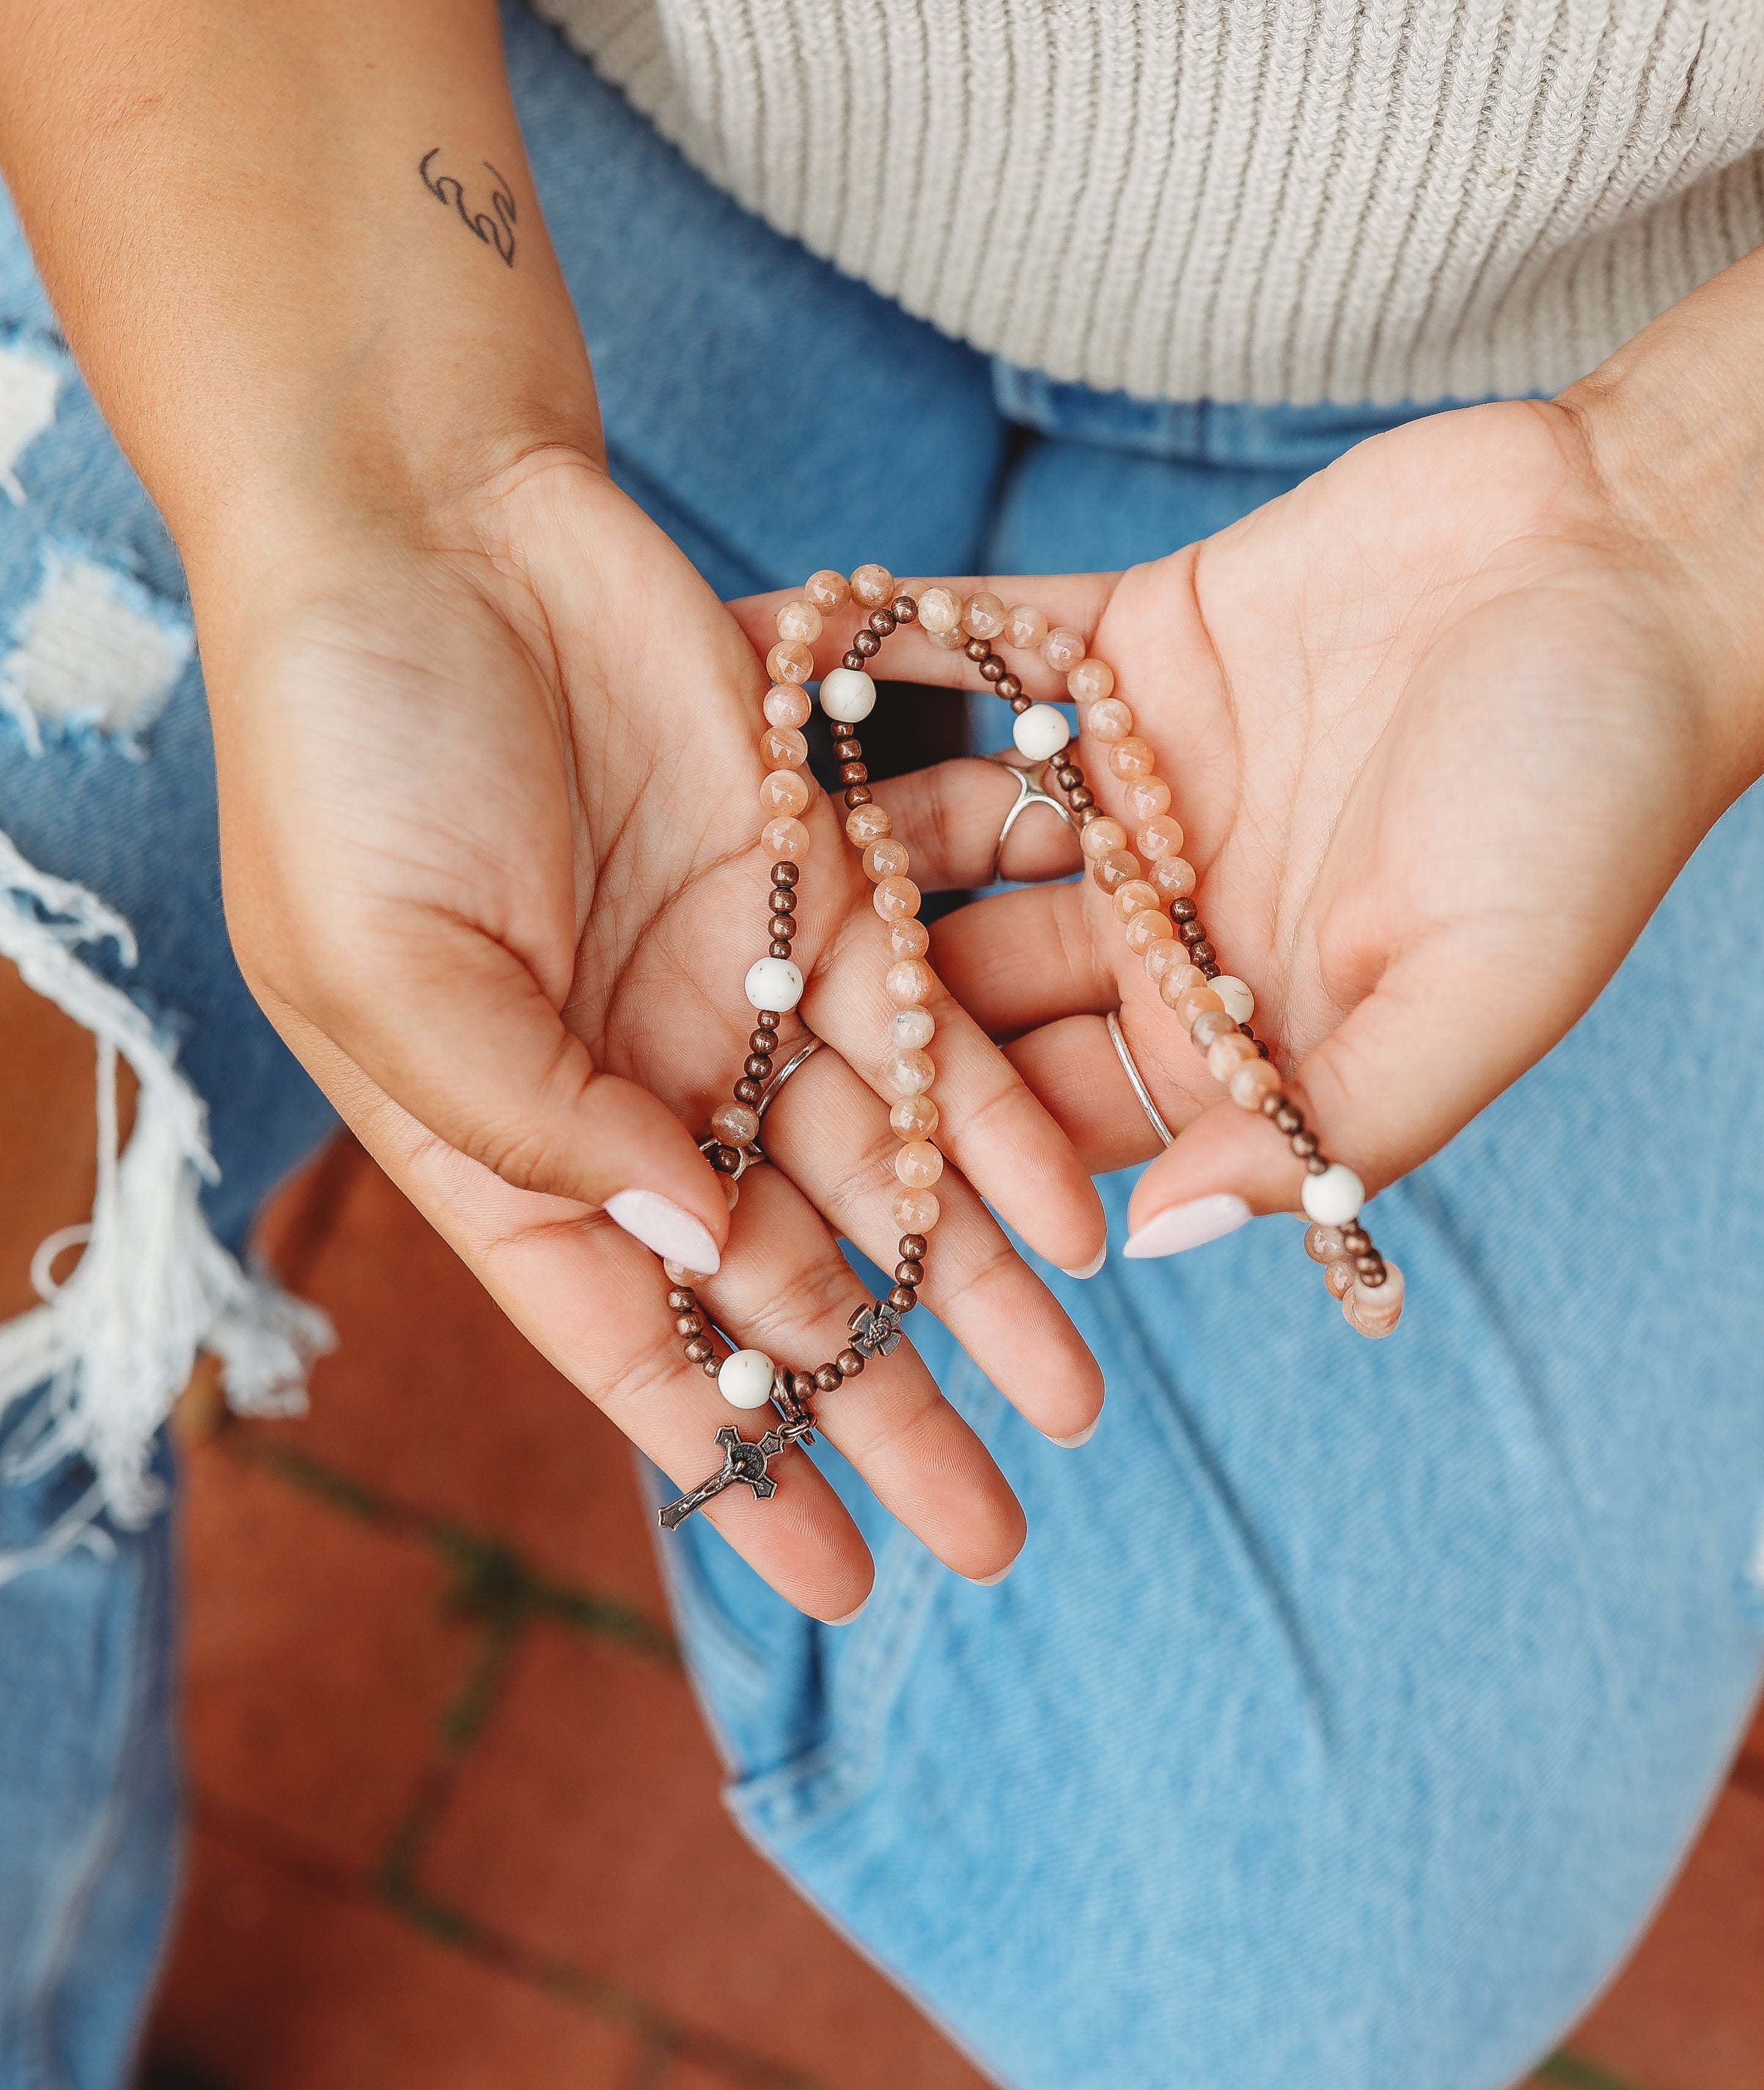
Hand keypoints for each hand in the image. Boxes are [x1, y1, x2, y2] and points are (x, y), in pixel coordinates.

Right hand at [203, 455, 1106, 1615]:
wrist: (429, 523)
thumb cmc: (350, 748)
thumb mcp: (384, 962)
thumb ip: (529, 1116)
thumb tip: (688, 1244)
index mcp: (503, 1130)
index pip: (632, 1337)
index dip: (731, 1461)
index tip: (832, 1577)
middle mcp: (635, 1078)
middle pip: (780, 1279)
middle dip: (882, 1406)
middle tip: (993, 1532)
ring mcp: (737, 985)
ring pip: (880, 1172)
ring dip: (971, 1290)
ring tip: (1073, 1400)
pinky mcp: (823, 882)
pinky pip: (931, 1023)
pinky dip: (998, 1118)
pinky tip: (1075, 1216)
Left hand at [734, 400, 1748, 1254]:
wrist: (1645, 564)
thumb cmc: (1593, 802)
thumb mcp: (1478, 999)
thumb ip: (1330, 1126)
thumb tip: (1166, 1239)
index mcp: (1247, 1025)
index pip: (1069, 1116)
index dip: (942, 1157)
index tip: (796, 1185)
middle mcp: (1177, 917)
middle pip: (985, 979)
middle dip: (851, 1006)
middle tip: (681, 1024)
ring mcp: (1145, 780)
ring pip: (957, 822)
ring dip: (830, 827)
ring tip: (672, 845)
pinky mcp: (1137, 642)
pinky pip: (981, 651)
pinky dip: (881, 649)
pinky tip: (762, 647)